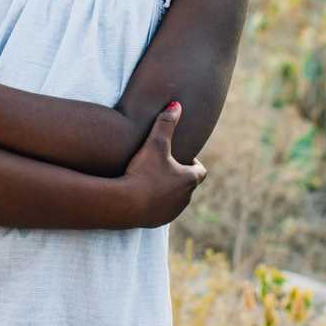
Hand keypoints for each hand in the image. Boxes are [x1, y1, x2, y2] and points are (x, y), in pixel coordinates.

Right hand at [119, 102, 206, 227]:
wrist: (125, 204)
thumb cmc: (143, 171)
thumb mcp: (155, 143)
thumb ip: (166, 122)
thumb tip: (176, 104)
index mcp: (189, 180)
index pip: (200, 170)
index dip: (192, 161)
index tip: (181, 155)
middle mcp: (185, 199)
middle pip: (187, 185)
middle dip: (179, 175)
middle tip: (164, 165)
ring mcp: (172, 212)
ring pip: (175, 199)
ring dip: (168, 190)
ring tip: (152, 179)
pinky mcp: (157, 222)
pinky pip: (161, 210)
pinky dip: (156, 202)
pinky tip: (142, 193)